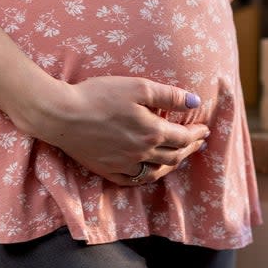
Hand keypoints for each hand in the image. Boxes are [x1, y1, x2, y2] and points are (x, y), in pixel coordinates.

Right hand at [23, 76, 209, 186]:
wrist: (62, 115)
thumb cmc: (99, 95)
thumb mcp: (138, 87)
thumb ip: (168, 95)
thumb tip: (194, 101)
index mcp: (152, 132)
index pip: (183, 137)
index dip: (197, 133)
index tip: (204, 129)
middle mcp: (142, 153)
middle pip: (174, 155)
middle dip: (190, 148)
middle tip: (198, 142)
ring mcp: (125, 164)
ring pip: (157, 171)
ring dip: (173, 164)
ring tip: (180, 157)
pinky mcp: (108, 170)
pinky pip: (134, 180)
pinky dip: (148, 177)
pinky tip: (151, 172)